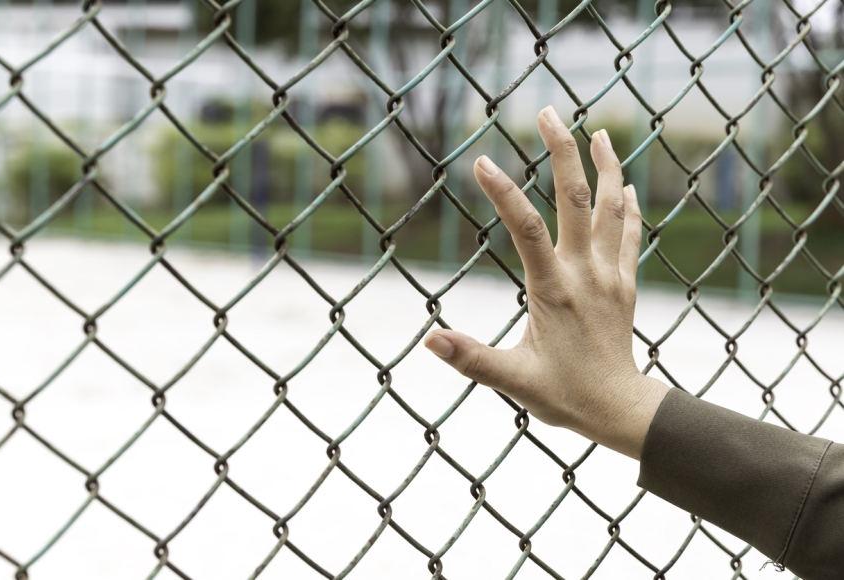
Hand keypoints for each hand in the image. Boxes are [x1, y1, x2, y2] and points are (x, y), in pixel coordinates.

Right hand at [423, 106, 668, 459]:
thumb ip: (471, 359)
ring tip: (597, 132)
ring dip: (604, 167)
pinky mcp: (624, 284)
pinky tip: (624, 185)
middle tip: (548, 113)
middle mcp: (586, 273)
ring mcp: (610, 275)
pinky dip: (627, 206)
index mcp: (554, 290)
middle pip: (576, 200)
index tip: (482, 161)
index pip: (527, 229)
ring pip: (611, 209)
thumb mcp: (512, 381)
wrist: (620, 409)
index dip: (504, 193)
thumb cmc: (564, 395)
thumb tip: (430, 340)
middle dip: (562, 152)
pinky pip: (630, 234)